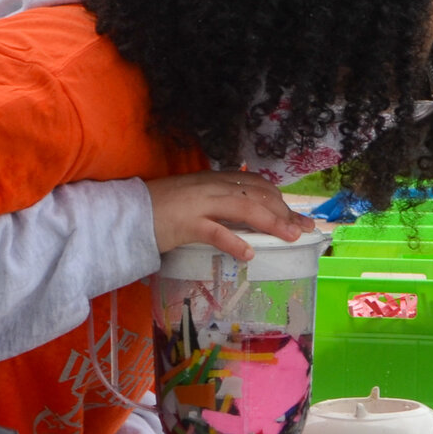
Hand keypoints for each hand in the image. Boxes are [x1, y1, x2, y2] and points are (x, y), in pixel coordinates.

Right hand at [147, 171, 313, 260]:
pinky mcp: (186, 222)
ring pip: (243, 208)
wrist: (128, 212)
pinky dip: (234, 242)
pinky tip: (248, 253)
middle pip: (257, 195)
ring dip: (271, 222)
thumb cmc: (162, 210)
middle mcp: (212, 186)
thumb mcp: (198, 201)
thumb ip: (221, 206)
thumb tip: (248, 222)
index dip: (280, 201)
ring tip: (289, 237)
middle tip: (303, 230)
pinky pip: (215, 231)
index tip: (298, 218)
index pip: (257, 185)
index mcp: (215, 180)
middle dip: (284, 212)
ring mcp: (199, 203)